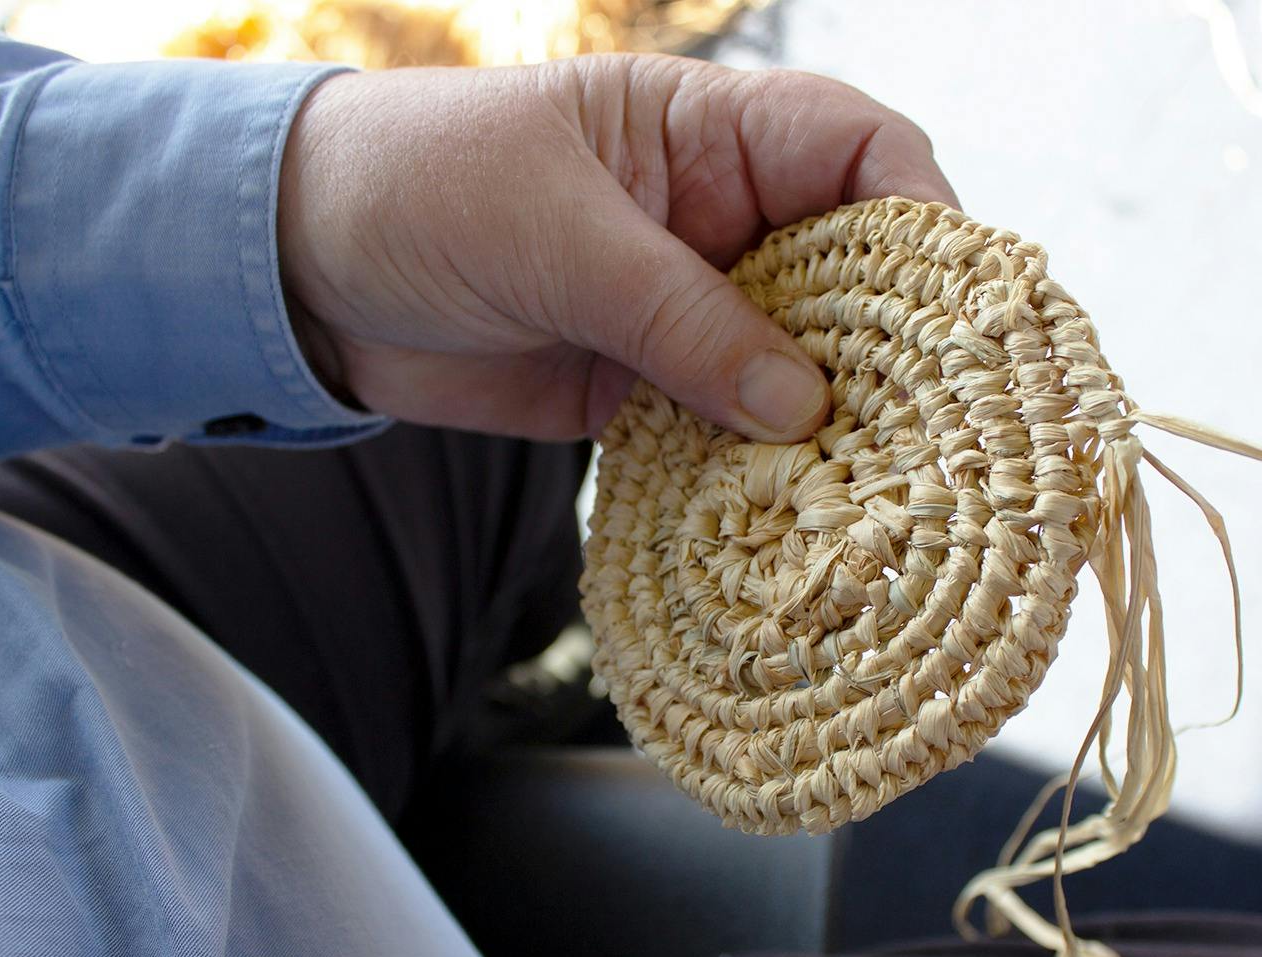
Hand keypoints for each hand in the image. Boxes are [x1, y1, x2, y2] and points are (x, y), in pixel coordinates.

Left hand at [277, 56, 956, 442]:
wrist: (301, 271)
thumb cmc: (421, 189)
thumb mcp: (558, 238)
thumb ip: (682, 318)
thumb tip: (803, 408)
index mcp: (712, 135)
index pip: (863, 156)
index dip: (928, 221)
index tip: (960, 311)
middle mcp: (722, 223)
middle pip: (856, 279)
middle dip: (899, 350)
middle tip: (936, 436)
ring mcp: (689, 311)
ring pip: (801, 368)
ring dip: (832, 429)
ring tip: (874, 497)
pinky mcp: (649, 388)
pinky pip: (730, 431)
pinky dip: (757, 472)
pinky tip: (784, 516)